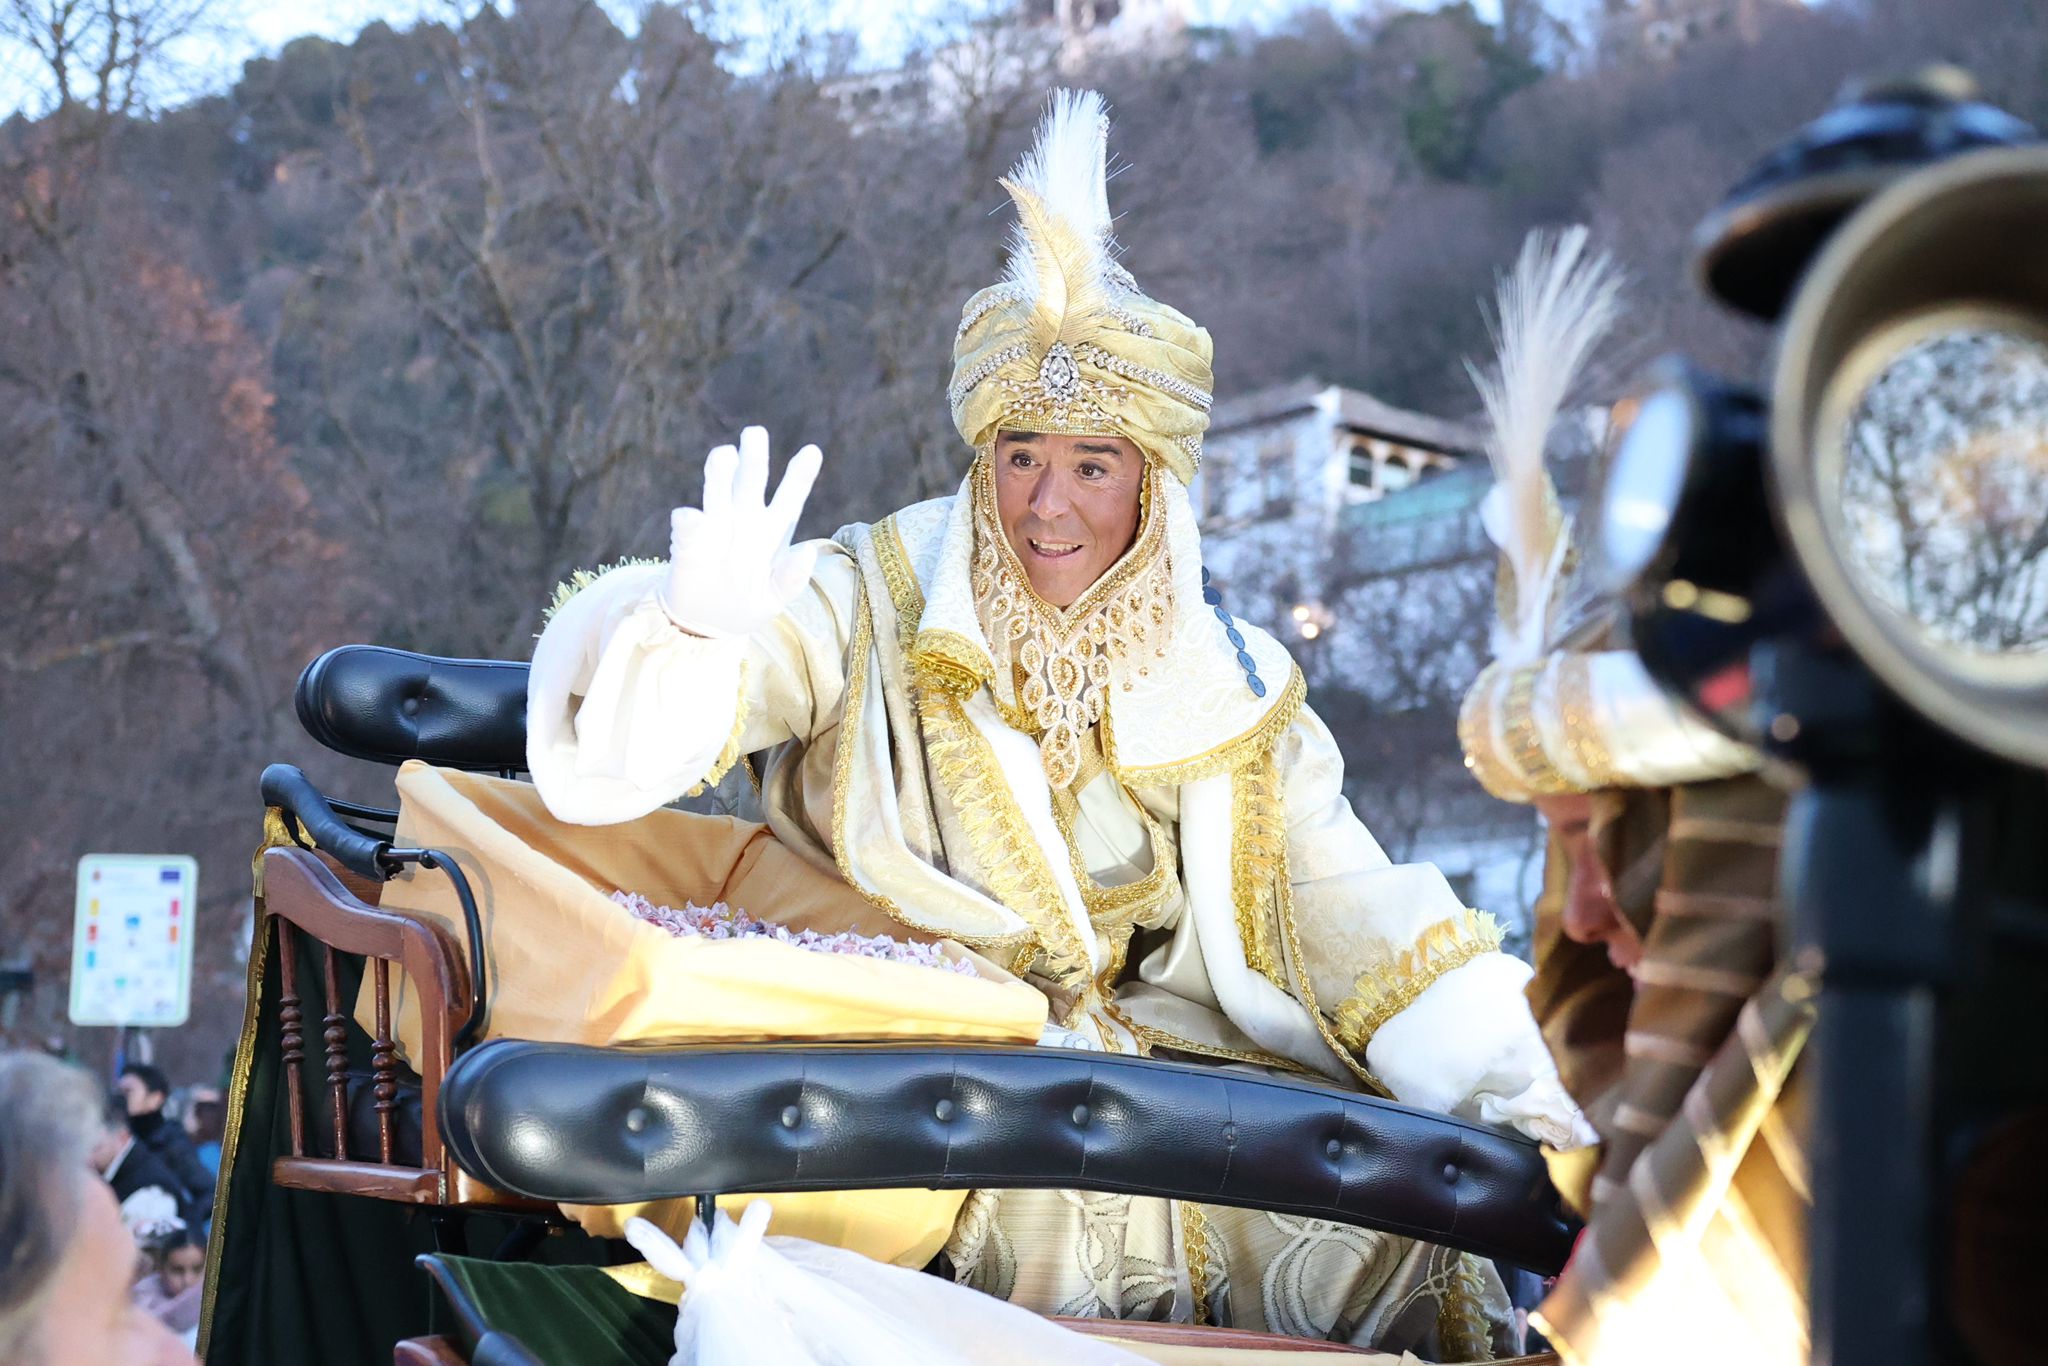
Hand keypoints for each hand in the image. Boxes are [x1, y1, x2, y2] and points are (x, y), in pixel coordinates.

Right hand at [659, 426, 821, 637]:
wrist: (707, 625)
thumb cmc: (747, 601)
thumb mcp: (776, 597)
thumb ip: (791, 578)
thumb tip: (807, 551)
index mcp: (772, 531)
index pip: (789, 498)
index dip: (800, 476)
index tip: (812, 451)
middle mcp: (744, 521)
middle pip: (750, 482)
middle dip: (753, 457)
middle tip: (755, 433)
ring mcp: (714, 529)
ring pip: (718, 495)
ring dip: (720, 475)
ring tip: (724, 454)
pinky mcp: (688, 546)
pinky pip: (689, 529)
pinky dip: (690, 522)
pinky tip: (690, 516)